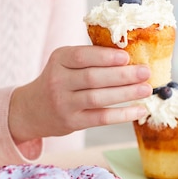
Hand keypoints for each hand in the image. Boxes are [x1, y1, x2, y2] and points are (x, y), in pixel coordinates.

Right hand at [8, 45, 151, 142]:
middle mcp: (58, 81)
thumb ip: (90, 58)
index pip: (81, 56)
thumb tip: (130, 57)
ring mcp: (63, 103)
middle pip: (92, 77)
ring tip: (146, 89)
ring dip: (125, 94)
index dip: (105, 57)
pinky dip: (122, 114)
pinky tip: (139, 109)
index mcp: (58, 60)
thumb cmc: (59, 80)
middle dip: (122, 75)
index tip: (126, 56)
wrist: (31, 109)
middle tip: (145, 72)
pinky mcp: (71, 122)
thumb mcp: (65, 63)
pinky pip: (100, 118)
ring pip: (97, 98)